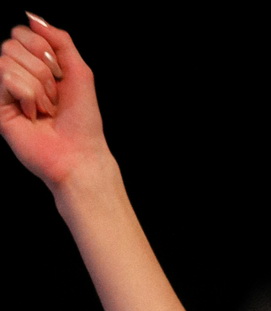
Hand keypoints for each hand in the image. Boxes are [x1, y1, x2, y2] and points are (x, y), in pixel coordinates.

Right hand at [1, 16, 107, 188]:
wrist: (80, 154)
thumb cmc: (82, 119)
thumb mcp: (78, 69)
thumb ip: (59, 38)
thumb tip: (31, 16)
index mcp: (33, 65)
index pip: (21, 32)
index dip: (43, 49)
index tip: (61, 75)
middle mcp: (16, 76)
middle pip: (12, 42)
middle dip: (41, 69)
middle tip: (54, 97)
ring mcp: (4, 92)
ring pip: (7, 59)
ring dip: (37, 85)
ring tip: (46, 109)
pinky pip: (5, 78)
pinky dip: (28, 94)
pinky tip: (33, 114)